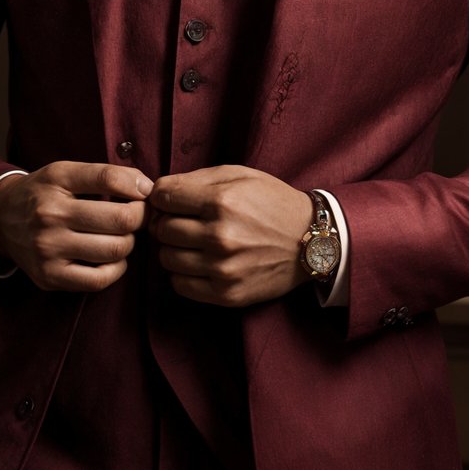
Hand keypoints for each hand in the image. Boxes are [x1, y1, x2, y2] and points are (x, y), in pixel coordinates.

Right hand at [0, 161, 152, 291]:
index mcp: (56, 181)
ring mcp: (48, 249)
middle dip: (140, 217)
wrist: (1, 219)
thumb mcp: (66, 171)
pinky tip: (111, 257)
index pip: (109, 179)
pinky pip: (99, 279)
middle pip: (121, 219)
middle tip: (137, 216)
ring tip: (120, 235)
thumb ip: (107, 175)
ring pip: (115, 250)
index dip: (138, 186)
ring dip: (128, 242)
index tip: (145, 193)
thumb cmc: (43, 193)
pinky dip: (116, 268)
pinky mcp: (49, 277)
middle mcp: (50, 215)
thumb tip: (148, 188)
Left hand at [148, 165, 311, 306]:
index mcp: (221, 201)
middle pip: (161, 228)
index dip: (162, 196)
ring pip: (166, 258)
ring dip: (174, 248)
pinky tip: (199, 262)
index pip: (162, 196)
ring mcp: (222, 268)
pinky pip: (180, 285)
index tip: (172, 200)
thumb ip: (196, 179)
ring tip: (193, 242)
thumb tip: (157, 191)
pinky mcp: (226, 293)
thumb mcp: (239, 176)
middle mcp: (219, 235)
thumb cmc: (271, 202)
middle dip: (167, 221)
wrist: (310, 240)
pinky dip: (182, 273)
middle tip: (184, 221)